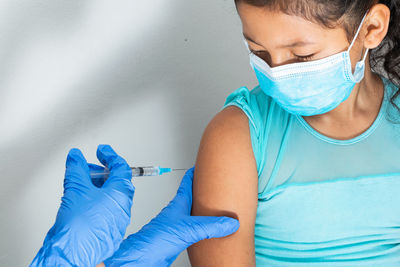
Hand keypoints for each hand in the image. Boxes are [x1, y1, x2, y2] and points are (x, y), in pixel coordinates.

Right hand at [31, 144, 134, 265]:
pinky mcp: (108, 230)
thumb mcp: (76, 188)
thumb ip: (77, 169)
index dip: (110, 156)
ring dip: (98, 186)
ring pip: (111, 197)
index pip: (121, 168)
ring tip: (82, 184)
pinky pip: (105, 210)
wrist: (73, 254)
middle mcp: (123, 207)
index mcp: (121, 193)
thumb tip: (76, 157)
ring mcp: (117, 220)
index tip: (102, 150)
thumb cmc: (80, 226)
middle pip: (117, 182)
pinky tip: (82, 201)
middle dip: (102, 172)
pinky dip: (96, 200)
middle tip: (89, 167)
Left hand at [104, 167, 239, 266]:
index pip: (188, 183)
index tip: (203, 165)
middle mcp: (177, 213)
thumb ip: (210, 226)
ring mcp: (177, 225)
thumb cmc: (155, 239)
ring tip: (216, 208)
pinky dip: (203, 226)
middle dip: (203, 191)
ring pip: (193, 213)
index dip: (195, 173)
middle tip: (214, 185)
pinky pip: (195, 228)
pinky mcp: (178, 238)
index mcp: (178, 204)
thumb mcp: (188, 229)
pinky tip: (208, 231)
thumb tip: (231, 222)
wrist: (143, 258)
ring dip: (203, 209)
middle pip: (192, 197)